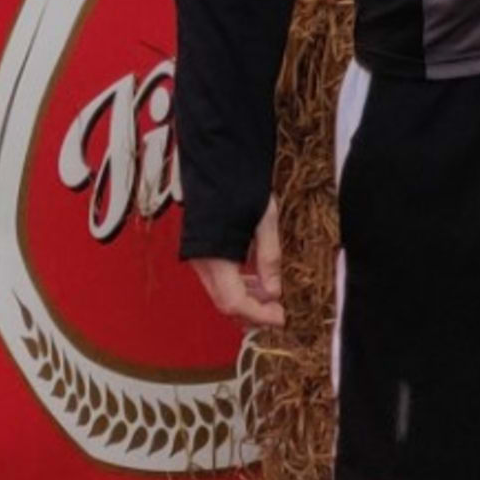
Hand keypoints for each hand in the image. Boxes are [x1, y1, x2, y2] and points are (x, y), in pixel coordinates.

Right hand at [189, 192, 284, 328]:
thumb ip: (268, 258)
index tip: (281, 318)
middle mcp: (202, 263)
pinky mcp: (202, 252)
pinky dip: (238, 286)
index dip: (258, 316)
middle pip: (225, 304)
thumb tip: (274, 291)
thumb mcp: (265, 220)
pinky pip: (219, 281)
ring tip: (272, 296)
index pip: (234, 303)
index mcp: (216, 257)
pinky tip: (257, 280)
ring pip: (221, 294)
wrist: (216, 161)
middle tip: (279, 312)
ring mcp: (199, 258)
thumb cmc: (240, 185)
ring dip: (247, 301)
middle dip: (254, 312)